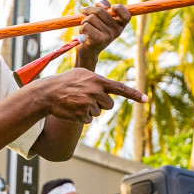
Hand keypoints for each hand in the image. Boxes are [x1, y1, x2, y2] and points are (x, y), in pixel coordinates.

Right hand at [30, 67, 145, 123]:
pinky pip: (89, 120)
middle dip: (101, 104)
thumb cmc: (65, 82)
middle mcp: (95, 91)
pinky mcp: (82, 115)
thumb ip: (96, 79)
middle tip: (86, 98)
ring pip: (98, 113)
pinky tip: (72, 109)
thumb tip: (109, 87)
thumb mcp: (81, 74)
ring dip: (89, 110)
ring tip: (76, 102)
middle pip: (109, 105)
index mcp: (97, 80)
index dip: (134, 94)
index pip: (119, 88)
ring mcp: (88, 103)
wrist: (48, 93)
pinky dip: (81, 117)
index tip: (145, 99)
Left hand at [73, 1, 131, 63]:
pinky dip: (82, 28)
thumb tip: (100, 5)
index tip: (111, 7)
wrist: (88, 51)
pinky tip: (85, 34)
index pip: (126, 15)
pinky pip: (86, 25)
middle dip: (89, 11)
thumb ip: (104, 7)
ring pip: (91, 18)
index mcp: (119, 25)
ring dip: (84, 21)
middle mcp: (116, 31)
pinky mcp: (98, 39)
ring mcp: (108, 36)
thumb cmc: (94, 31)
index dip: (120, 8)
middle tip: (86, 16)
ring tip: (86, 29)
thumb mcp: (101, 18)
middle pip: (101, 11)